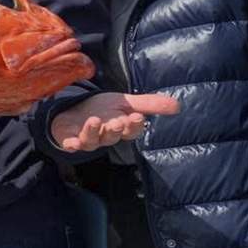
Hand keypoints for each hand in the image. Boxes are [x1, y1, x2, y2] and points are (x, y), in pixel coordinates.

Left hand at [50, 91, 179, 151]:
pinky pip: (71, 145)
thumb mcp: (126, 102)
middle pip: (112, 136)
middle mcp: (104, 136)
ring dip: (93, 132)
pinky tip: (71, 142)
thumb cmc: (103, 109)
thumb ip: (149, 104)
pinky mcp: (69, 139)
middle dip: (115, 129)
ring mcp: (87, 139)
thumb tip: (177, 105)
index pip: (131, 130)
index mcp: (120, 127)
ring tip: (94, 121)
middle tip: (117, 121)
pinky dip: (71, 144)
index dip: (134, 125)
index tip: (137, 116)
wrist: (75, 110)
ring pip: (92, 141)